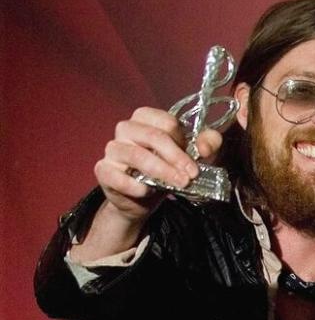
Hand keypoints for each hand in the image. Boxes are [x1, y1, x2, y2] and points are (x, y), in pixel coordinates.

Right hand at [77, 108, 223, 259]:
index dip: (184, 140)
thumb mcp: (190, 157)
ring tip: (180, 184)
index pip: (166, 121)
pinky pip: (117, 176)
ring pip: (136, 155)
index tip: (198, 157)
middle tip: (192, 175)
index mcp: (146, 119)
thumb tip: (206, 147)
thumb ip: (206, 146)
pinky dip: (135, 185)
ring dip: (162, 171)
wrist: (142, 200)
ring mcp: (112, 149)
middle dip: (177, 157)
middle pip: (153, 136)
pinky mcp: (103, 170)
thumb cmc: (166, 171)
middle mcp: (126, 129)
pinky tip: (147, 191)